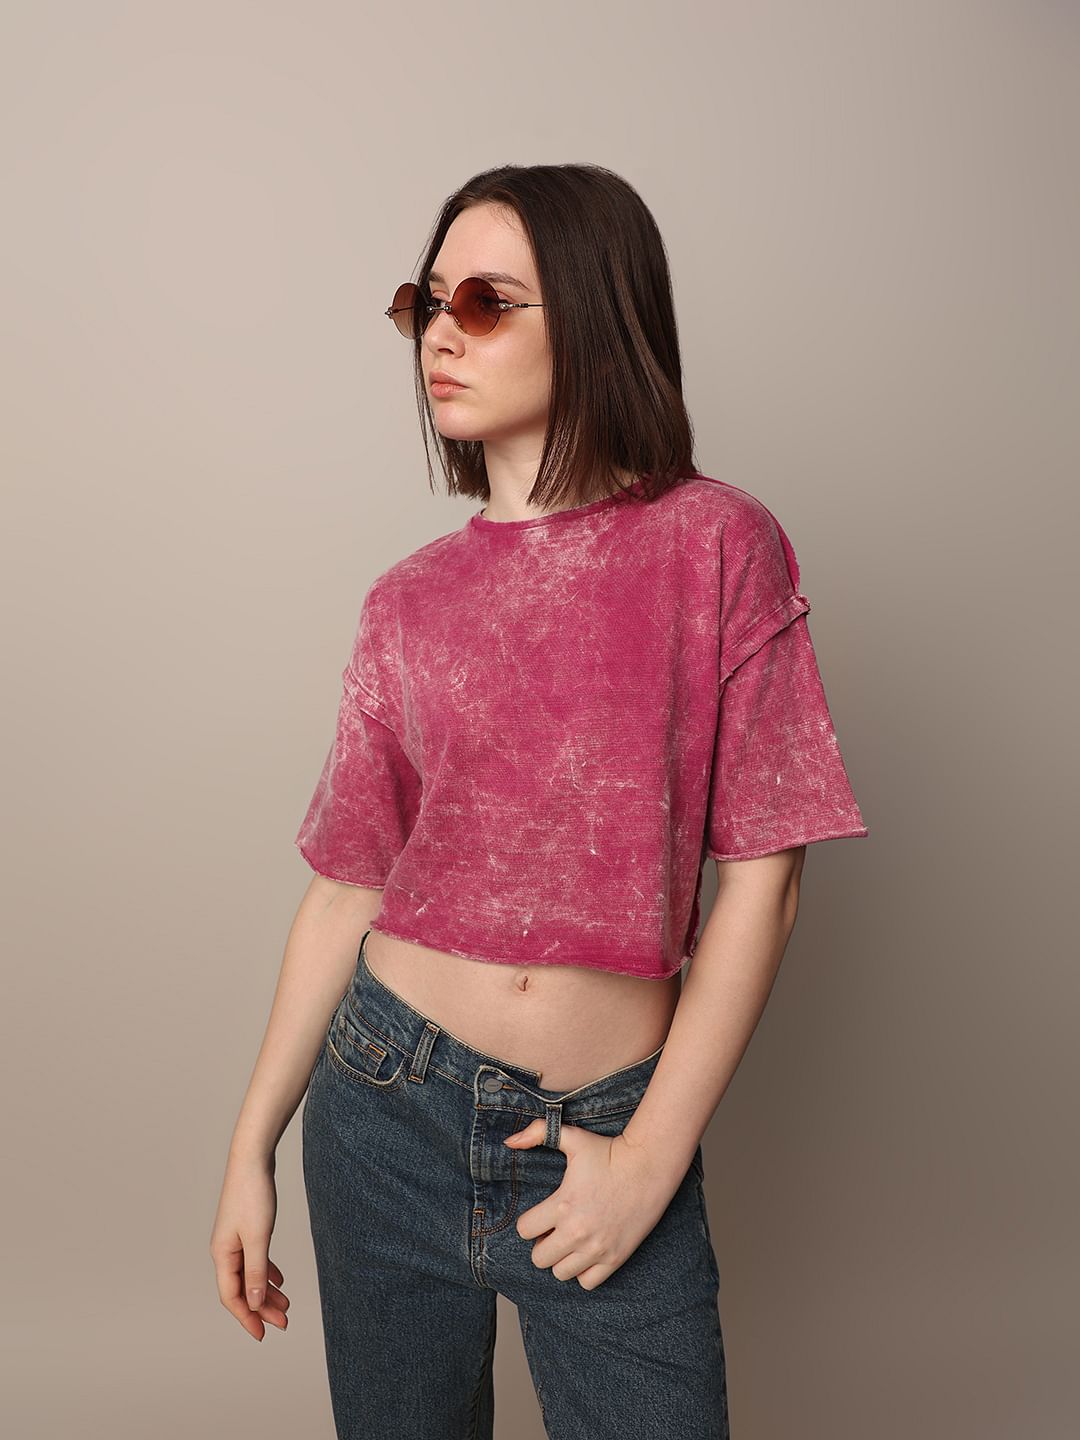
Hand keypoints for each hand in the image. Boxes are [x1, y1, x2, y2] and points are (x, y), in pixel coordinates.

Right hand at [209, 1154, 290, 1340]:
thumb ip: (256, 1272)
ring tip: (287, 1305)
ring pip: (249, 1274)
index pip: (232, 1296)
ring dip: (266, 1291)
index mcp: (222, 1255)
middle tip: (284, 1323)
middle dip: (261, 1308)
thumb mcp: (259, 1237)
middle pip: (241, 1288)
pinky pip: (254, 1259)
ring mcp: (234, 1239)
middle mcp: (224, 1250)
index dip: (247, 1318)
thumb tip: (254, 1303)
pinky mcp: (245, 1229)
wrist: (252, 1159)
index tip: (263, 1335)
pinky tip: (280, 1279)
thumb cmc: (253, 1195)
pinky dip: (267, 1272)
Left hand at [505, 1121, 677, 1290]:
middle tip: (555, 1230)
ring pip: (560, 1273)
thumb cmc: (609, 1152)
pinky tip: (588, 1252)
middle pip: (539, 1258)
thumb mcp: (572, 1137)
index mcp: (562, 1205)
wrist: (648, 1166)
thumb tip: (509, 1141)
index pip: (524, 1230)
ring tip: (571, 1241)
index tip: (541, 1215)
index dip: (529, 1222)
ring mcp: (596, 1248)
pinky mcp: (615, 1258)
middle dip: (542, 1244)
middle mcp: (576, 1232)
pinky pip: (587, 1282)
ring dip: (561, 1259)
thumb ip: (537, 1133)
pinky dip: (584, 1272)